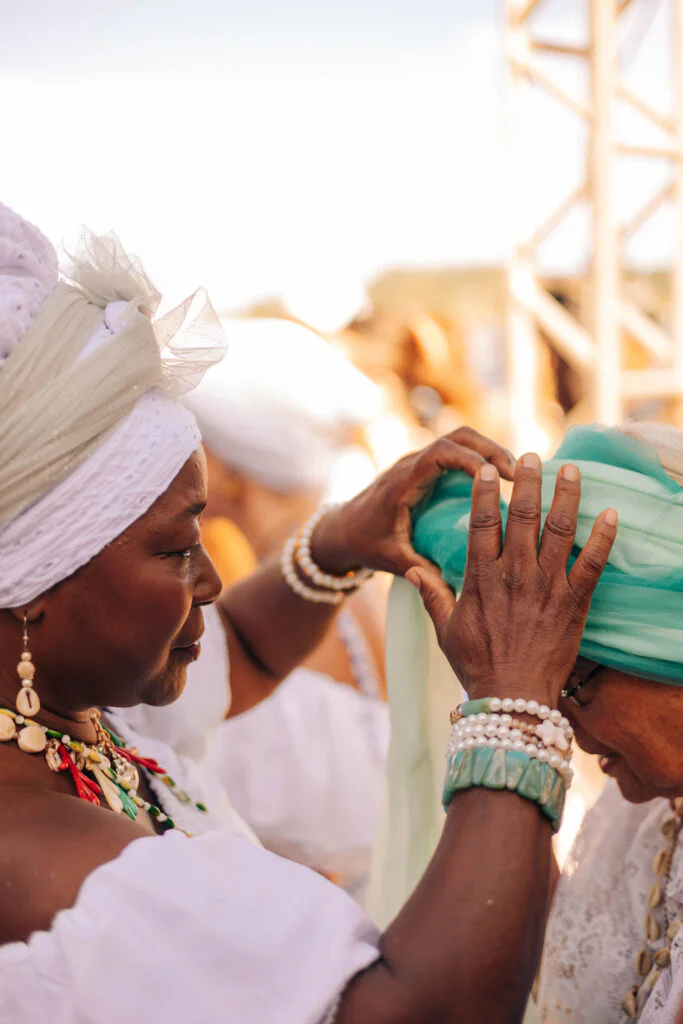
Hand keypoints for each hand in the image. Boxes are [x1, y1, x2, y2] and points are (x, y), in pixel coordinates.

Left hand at [311, 427, 515, 577]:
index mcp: (403, 482)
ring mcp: (420, 463)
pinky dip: (480, 459)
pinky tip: (500, 480)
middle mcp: (413, 464)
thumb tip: (453, 589)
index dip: (472, 459)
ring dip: (488, 450)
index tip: (500, 477)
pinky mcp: (427, 468)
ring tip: (515, 474)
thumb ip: (418, 570)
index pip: (440, 454)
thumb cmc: (365, 543)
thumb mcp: (391, 559)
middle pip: (457, 437)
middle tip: (517, 473)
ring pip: (460, 439)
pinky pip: (457, 452)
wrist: (342, 529)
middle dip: (489, 448)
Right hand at [405, 453, 616, 705]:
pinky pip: (592, 563)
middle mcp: (515, 573)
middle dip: (528, 480)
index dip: (484, 491)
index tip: (487, 469)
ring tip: (570, 469)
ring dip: (566, 496)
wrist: (513, 697)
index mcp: (481, 576)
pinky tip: (611, 515)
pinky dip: (603, 538)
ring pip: (559, 529)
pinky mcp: (574, 602)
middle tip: (532, 456)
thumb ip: (431, 595)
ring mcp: (547, 586)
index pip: (482, 521)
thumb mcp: (446, 629)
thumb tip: (411, 571)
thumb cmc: (477, 665)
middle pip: (523, 515)